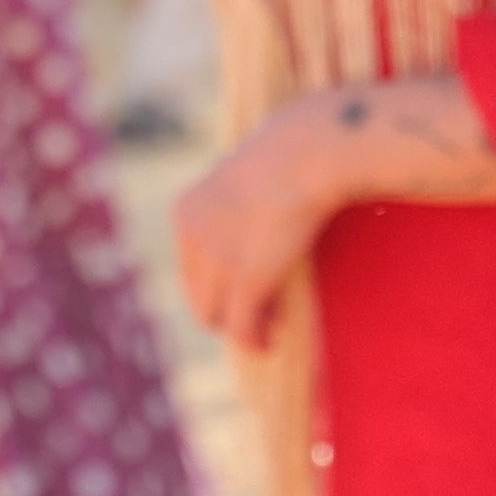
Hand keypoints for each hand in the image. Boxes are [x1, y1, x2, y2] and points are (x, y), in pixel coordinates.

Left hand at [172, 105, 345, 351]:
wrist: (309, 153)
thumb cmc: (294, 154)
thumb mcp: (253, 176)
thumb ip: (244, 204)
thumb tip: (259, 233)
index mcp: (187, 208)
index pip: (189, 265)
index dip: (217, 283)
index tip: (246, 290)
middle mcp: (192, 235)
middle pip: (197, 293)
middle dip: (226, 307)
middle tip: (261, 315)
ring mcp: (216, 259)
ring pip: (213, 315)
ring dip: (240, 327)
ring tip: (268, 332)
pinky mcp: (245, 280)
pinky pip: (241, 327)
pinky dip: (253, 341)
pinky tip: (269, 343)